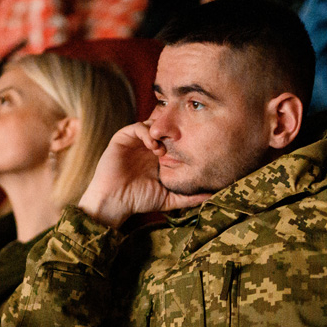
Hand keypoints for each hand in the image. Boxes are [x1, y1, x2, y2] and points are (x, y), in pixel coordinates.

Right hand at [77, 122, 212, 227]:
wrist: (114, 202)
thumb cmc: (138, 200)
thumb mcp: (168, 198)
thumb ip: (188, 198)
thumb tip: (211, 197)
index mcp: (158, 156)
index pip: (173, 139)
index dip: (183, 139)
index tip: (194, 146)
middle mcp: (146, 146)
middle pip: (164, 128)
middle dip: (173, 132)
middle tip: (181, 141)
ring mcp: (134, 141)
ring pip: (151, 124)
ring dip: (160, 133)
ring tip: (164, 149)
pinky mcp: (122, 139)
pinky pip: (137, 127)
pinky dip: (147, 133)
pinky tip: (153, 147)